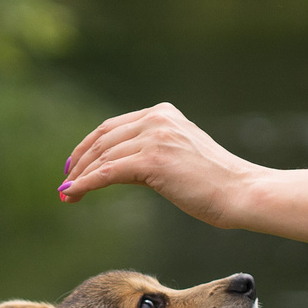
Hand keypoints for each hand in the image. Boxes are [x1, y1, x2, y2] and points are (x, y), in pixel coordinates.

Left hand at [61, 102, 259, 226]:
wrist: (241, 192)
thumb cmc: (216, 182)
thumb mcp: (181, 154)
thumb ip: (152, 151)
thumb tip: (117, 167)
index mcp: (164, 113)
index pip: (113, 126)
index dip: (88, 147)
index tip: (74, 165)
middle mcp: (158, 119)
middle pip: (103, 139)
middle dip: (79, 162)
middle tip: (65, 182)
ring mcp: (155, 137)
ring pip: (103, 156)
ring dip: (79, 176)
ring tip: (66, 194)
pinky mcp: (153, 160)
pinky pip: (108, 172)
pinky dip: (86, 183)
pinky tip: (73, 193)